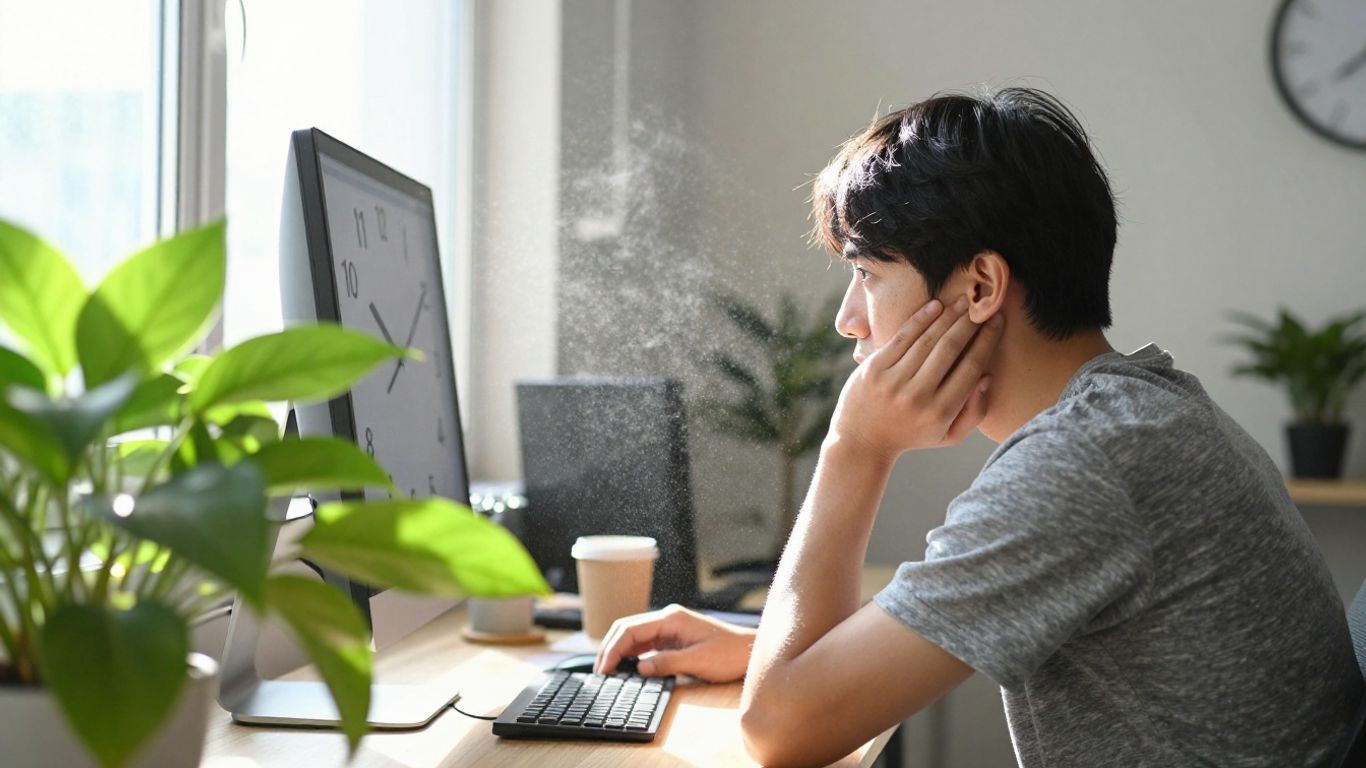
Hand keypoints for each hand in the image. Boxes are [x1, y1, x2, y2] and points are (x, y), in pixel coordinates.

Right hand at [594, 604, 754, 681]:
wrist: (749, 652)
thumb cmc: (728, 654)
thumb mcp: (698, 661)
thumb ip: (666, 663)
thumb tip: (639, 668)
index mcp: (671, 619)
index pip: (630, 629)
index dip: (612, 649)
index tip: (604, 669)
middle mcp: (667, 619)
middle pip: (627, 629)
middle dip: (609, 648)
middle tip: (600, 672)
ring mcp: (669, 627)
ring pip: (633, 636)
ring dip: (618, 651)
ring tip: (607, 672)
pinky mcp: (672, 638)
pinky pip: (645, 643)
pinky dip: (631, 654)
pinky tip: (625, 668)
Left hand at [829, 297, 1002, 460]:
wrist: (862, 440)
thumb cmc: (912, 435)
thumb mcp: (948, 436)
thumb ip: (975, 412)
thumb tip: (987, 376)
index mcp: (941, 413)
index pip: (971, 367)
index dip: (987, 340)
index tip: (997, 321)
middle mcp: (917, 396)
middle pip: (951, 349)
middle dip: (970, 323)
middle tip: (984, 306)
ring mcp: (893, 381)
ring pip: (927, 340)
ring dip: (949, 316)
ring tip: (964, 302)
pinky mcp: (873, 368)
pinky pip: (902, 337)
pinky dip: (920, 319)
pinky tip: (936, 306)